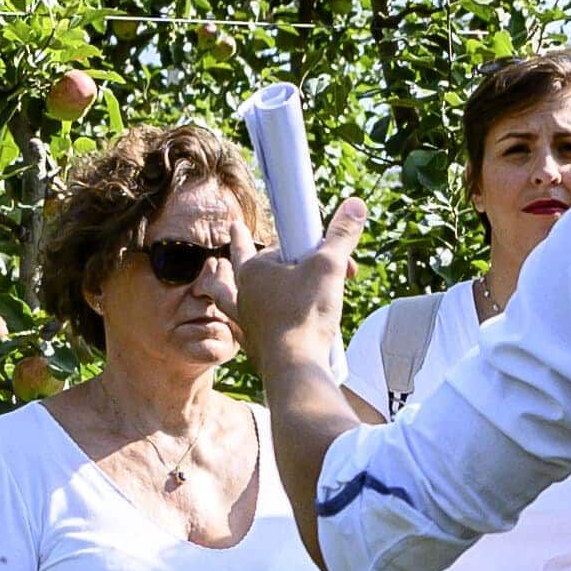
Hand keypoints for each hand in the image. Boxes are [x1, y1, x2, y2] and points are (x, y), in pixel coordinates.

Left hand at [232, 195, 368, 398]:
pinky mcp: (257, 343)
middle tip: (232, 238)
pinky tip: (244, 323)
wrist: (295, 365)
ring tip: (215, 274)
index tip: (260, 227)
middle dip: (241, 253)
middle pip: (242, 267)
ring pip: (228, 297)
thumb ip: (341, 236)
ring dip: (222, 284)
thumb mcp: (329, 266)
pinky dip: (243, 319)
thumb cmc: (305, 314)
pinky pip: (244, 326)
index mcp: (254, 271)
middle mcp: (244, 294)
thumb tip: (355, 204)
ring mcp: (248, 320)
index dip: (291, 241)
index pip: (272, 245)